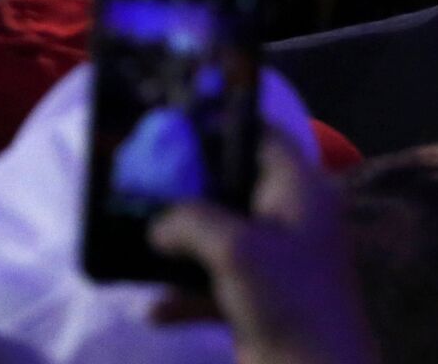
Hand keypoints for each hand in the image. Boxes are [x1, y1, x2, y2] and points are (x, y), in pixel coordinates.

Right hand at [149, 133, 376, 363]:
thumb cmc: (289, 300)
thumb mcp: (237, 248)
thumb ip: (193, 221)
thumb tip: (160, 222)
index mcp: (301, 188)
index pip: (266, 137)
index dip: (225, 126)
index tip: (176, 126)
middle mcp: (292, 216)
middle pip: (235, 185)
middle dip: (190, 188)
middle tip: (141, 183)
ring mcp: (278, 259)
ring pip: (221, 236)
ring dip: (181, 244)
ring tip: (136, 240)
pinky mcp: (262, 299)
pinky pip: (216, 284)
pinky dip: (187, 294)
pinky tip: (156, 311)